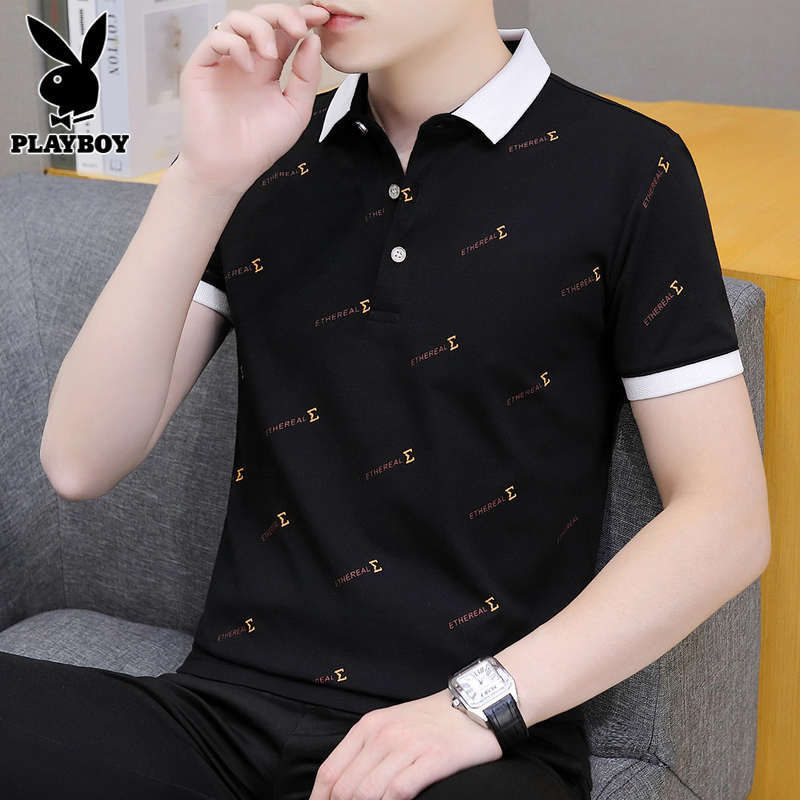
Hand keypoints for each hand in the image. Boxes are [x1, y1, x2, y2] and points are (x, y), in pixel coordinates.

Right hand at [174, 3, 330, 194]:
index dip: (302, 19)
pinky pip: (216, 39)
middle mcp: (246, 60)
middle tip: (300, 26)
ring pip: (237, 20)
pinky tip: (249, 68)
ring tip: (272, 53)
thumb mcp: (295, 110)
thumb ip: (305, 76)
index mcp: (269, 69)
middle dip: (283, 14)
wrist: (230, 170)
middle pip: (263, 17)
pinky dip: (235, 45)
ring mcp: (223, 61)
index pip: (285, 33)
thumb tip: (312, 39)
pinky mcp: (201, 67)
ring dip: (260, 28)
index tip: (321, 17)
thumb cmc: (260, 145)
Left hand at [309, 689, 502, 799]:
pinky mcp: (433, 759)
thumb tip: (342, 789)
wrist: (475, 706)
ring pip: (368, 793)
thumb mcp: (392, 726)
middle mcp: (384, 734)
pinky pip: (399, 792)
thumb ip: (367, 752)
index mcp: (368, 726)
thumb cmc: (432, 721)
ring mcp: (408, 746)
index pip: (330, 771)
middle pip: (345, 788)